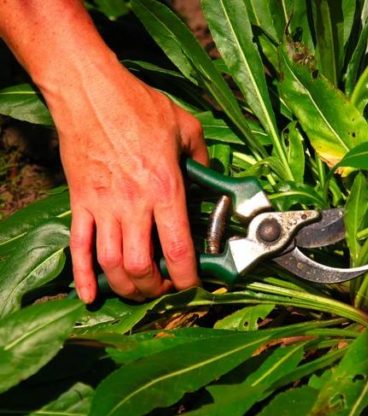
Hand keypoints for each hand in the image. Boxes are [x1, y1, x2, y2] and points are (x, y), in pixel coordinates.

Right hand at [49, 62, 208, 301]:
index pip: (179, 248)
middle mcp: (134, 204)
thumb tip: (214, 177)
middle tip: (166, 287)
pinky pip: (77, 247)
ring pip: (111, 264)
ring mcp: (103, 206)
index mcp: (165, 188)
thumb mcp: (186, 128)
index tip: (194, 283)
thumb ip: (203, 158)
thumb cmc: (138, 106)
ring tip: (138, 290)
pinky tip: (87, 295)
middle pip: (141, 266)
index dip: (188, 276)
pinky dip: (81, 275)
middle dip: (156, 287)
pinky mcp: (80, 202)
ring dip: (125, 287)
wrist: (90, 92)